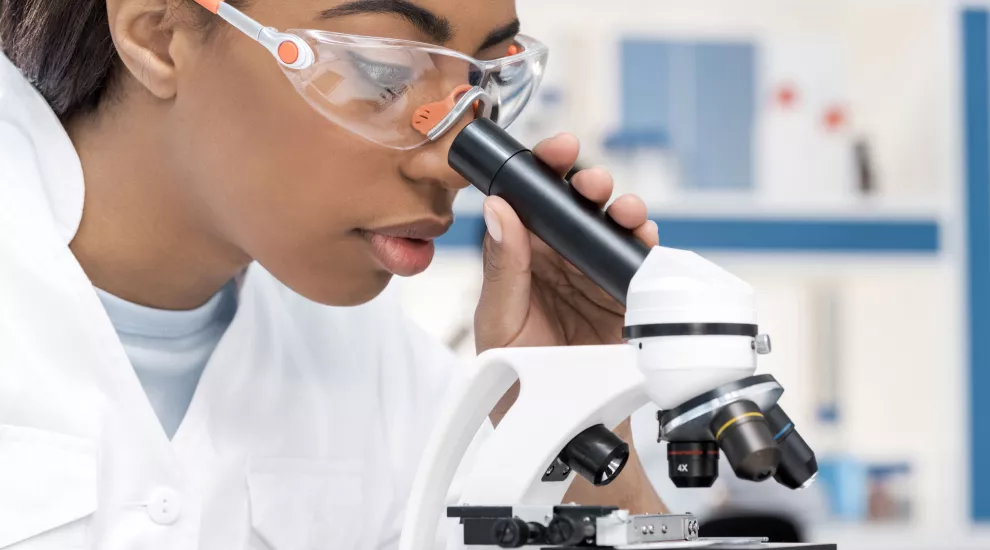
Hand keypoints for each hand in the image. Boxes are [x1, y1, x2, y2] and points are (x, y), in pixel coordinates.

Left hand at [474, 131, 657, 363]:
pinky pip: (642, 265)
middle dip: (590, 183)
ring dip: (623, 210)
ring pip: (615, 229)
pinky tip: (643, 239)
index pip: (534, 200)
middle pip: (581, 206)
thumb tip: (498, 212)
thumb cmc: (513, 380)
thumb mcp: (499, 321)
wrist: (555, 433)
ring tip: (623, 211)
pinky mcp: (629, 299)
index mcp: (524, 255)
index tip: (555, 151)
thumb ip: (503, 268)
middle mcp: (563, 259)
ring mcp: (597, 276)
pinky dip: (647, 247)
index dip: (546, 169)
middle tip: (591, 184)